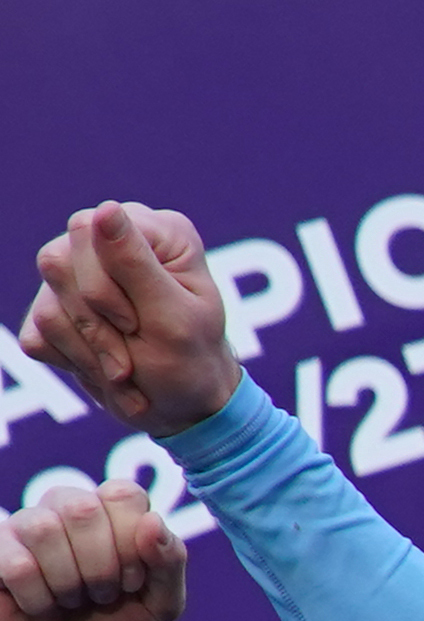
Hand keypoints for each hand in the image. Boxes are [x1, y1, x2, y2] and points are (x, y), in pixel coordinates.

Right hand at [0, 477, 182, 620]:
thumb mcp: (161, 605)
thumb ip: (170, 562)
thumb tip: (153, 521)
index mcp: (110, 512)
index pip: (123, 494)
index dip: (132, 542)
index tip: (133, 581)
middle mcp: (64, 509)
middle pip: (82, 508)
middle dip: (101, 566)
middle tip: (102, 595)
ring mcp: (24, 527)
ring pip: (43, 528)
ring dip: (68, 581)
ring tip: (72, 601)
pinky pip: (15, 563)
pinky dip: (38, 597)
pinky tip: (41, 607)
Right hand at [23, 202, 241, 436]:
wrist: (183, 409)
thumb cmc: (191, 362)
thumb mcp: (171, 318)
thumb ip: (136, 264)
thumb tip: (105, 210)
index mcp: (157, 232)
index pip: (87, 230)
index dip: (101, 287)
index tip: (135, 325)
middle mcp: (112, 241)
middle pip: (57, 263)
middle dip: (94, 325)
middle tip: (129, 361)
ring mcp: (80, 273)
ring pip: (47, 304)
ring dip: (88, 351)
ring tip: (124, 372)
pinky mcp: (57, 305)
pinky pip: (37, 330)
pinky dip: (74, 361)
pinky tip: (107, 372)